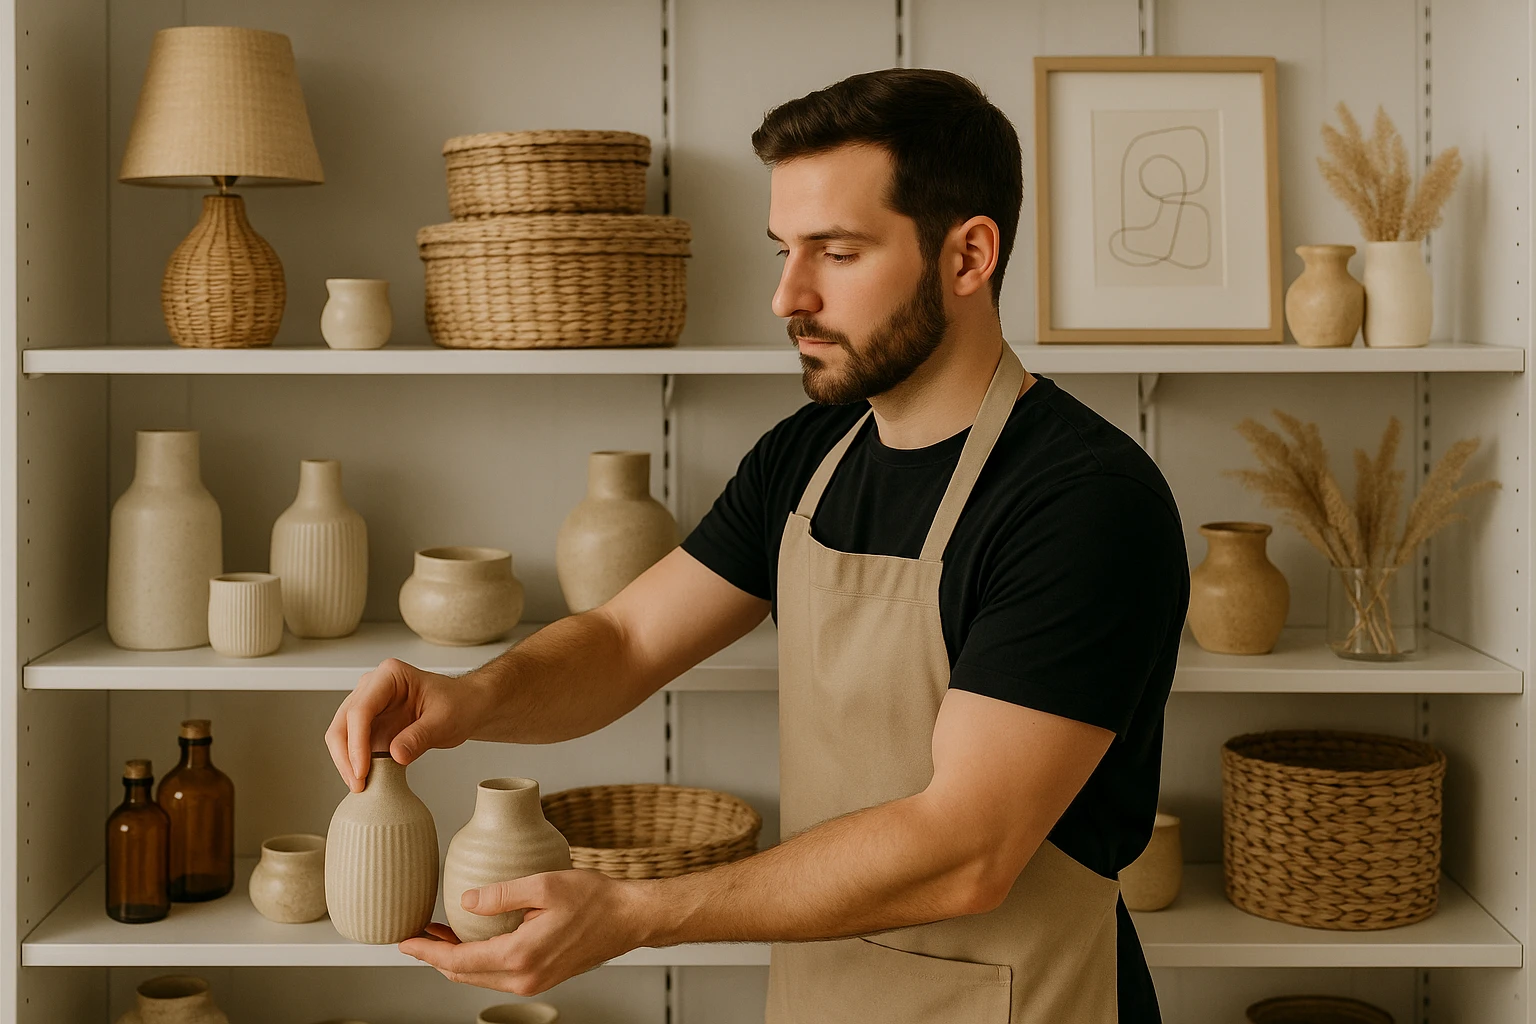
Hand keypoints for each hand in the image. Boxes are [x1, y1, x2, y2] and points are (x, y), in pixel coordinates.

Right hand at [325, 658, 493, 790]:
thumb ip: (420, 736)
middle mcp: (372, 687)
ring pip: (341, 735)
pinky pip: (353, 745)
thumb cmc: (459, 703)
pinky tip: (366, 780)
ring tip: (361, 786)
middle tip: (358, 784)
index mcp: (390, 676)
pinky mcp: (370, 724)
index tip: (362, 770)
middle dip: (346, 756)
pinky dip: (355, 763)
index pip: (361, 709)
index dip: (357, 742)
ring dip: (346, 762)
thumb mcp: (446, 720)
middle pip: (342, 722)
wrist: (466, 706)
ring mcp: (368, 705)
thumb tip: (395, 755)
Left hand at [399, 869, 648, 993]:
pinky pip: (498, 974)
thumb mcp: (544, 886)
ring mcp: (534, 982)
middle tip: (417, 934)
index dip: (427, 950)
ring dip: (457, 958)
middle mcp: (524, 978)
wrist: (629, 918)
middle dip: (436, 955)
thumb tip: (465, 902)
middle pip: (464, 974)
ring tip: (439, 934)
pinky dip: (478, 961)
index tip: (405, 941)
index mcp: (519, 957)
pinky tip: (474, 941)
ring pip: (480, 976)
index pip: (458, 960)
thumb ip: (501, 894)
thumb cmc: (595, 899)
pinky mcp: (542, 978)